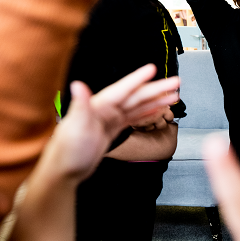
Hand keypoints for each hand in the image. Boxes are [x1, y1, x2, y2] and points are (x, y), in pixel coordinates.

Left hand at [50, 64, 179, 180]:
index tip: (153, 68)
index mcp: (98, 105)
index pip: (123, 89)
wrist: (64, 172)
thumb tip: (77, 85)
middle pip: (136, 96)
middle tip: (175, 83)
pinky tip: (157, 109)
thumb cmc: (67, 152)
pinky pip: (133, 117)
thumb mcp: (75, 128)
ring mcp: (109, 119)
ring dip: (156, 100)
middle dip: (156, 89)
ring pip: (138, 106)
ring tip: (173, 96)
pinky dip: (146, 112)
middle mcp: (105, 109)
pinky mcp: (112, 129)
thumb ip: (80, 105)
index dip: (138, 78)